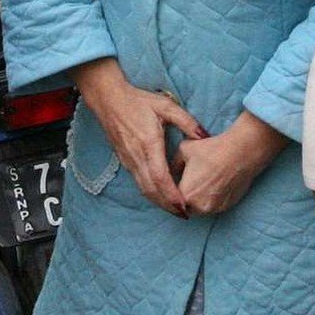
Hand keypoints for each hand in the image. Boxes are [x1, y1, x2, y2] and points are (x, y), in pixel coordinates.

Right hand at [73, 59, 203, 215]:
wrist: (108, 99)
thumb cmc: (138, 101)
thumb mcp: (165, 105)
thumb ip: (186, 121)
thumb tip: (205, 136)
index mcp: (148, 143)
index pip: (160, 177)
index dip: (172, 194)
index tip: (184, 206)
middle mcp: (137, 156)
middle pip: (152, 190)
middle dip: (168, 205)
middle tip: (185, 215)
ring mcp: (128, 160)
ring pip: (144, 189)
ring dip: (159, 202)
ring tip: (176, 210)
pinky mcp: (125, 161)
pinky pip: (138, 182)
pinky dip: (151, 193)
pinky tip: (161, 196)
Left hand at [172, 111, 284, 215]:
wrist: (241, 152)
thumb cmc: (211, 149)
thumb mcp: (183, 150)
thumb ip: (172, 165)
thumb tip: (168, 171)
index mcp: (185, 195)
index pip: (171, 199)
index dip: (170, 191)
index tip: (172, 182)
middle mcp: (200, 207)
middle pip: (184, 207)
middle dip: (182, 198)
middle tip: (185, 182)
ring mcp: (215, 209)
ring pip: (199, 208)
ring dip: (197, 200)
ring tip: (200, 182)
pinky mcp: (227, 207)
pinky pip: (213, 206)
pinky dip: (210, 199)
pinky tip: (213, 184)